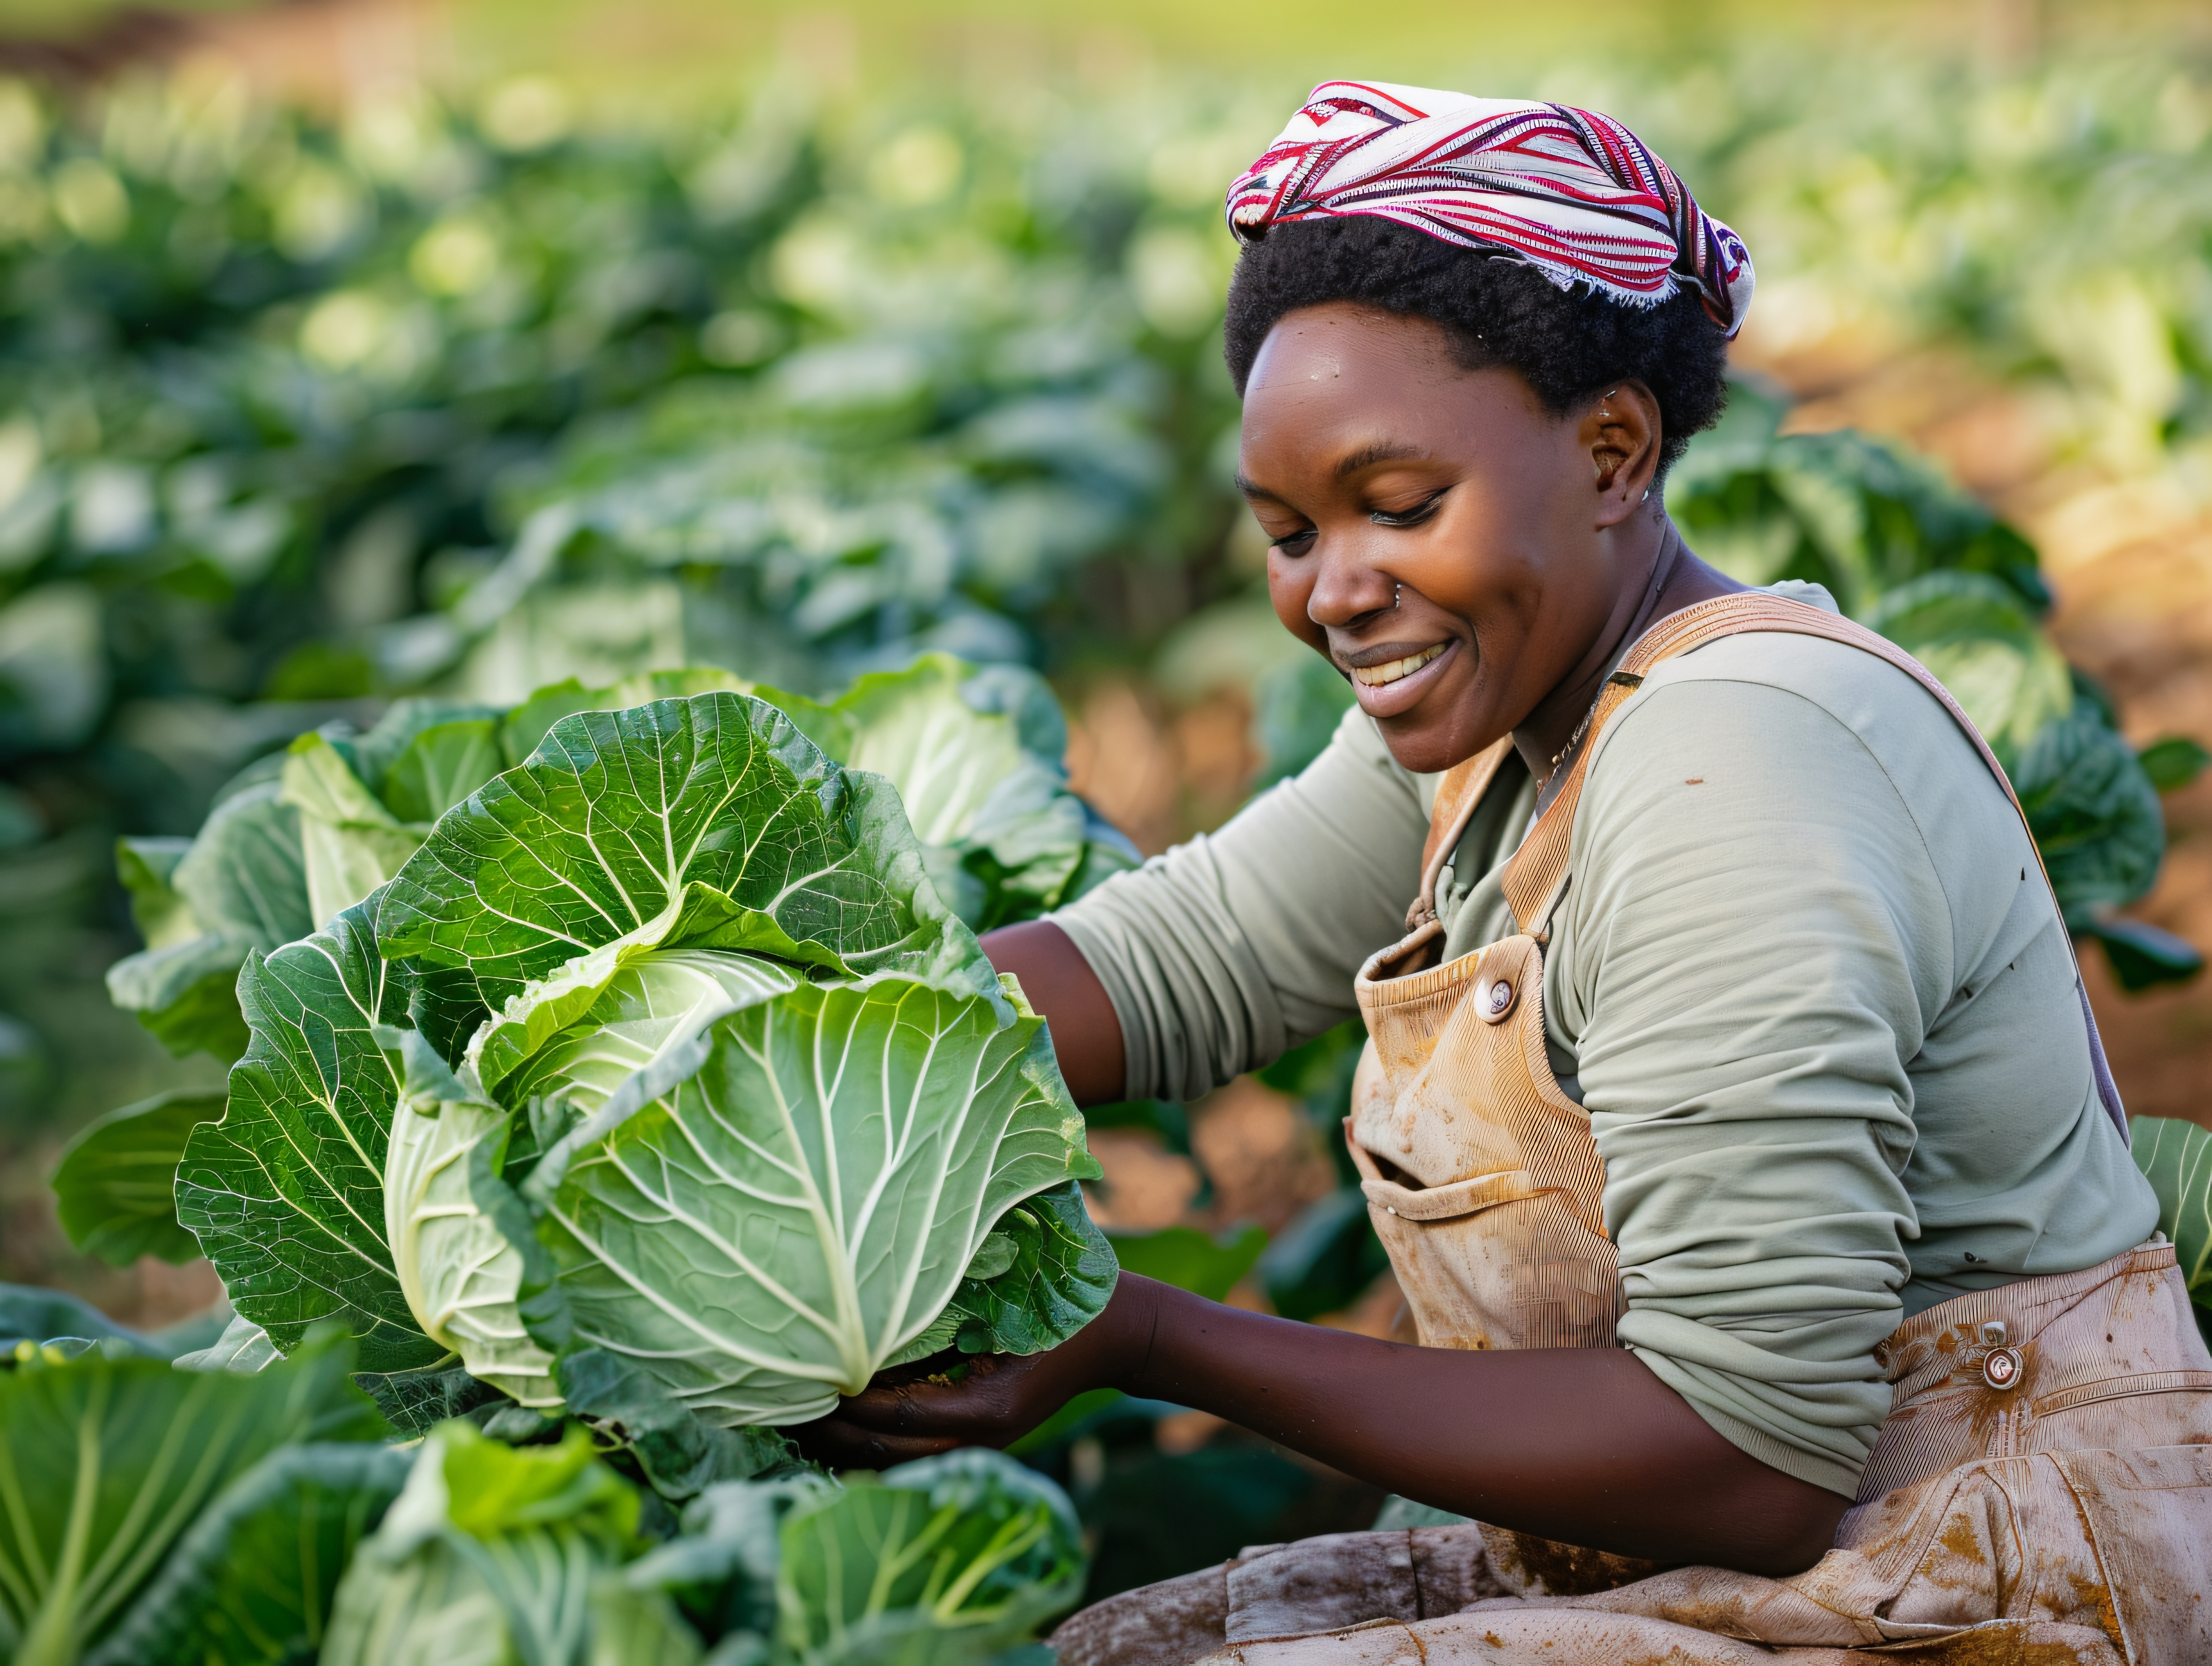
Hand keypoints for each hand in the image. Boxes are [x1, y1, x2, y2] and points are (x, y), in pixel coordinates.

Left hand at [795, 1273, 1159, 1468]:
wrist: (1117, 1334)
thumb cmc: (1064, 1305)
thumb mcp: (1003, 1303)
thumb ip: (939, 1309)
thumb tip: (866, 1305)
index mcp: (984, 1409)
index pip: (893, 1417)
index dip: (840, 1405)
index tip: (795, 1385)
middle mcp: (978, 1437)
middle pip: (883, 1453)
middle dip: (826, 1434)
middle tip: (774, 1411)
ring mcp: (979, 1442)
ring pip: (893, 1460)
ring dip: (843, 1443)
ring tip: (792, 1421)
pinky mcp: (978, 1435)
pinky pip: (910, 1449)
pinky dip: (871, 1439)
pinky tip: (838, 1420)